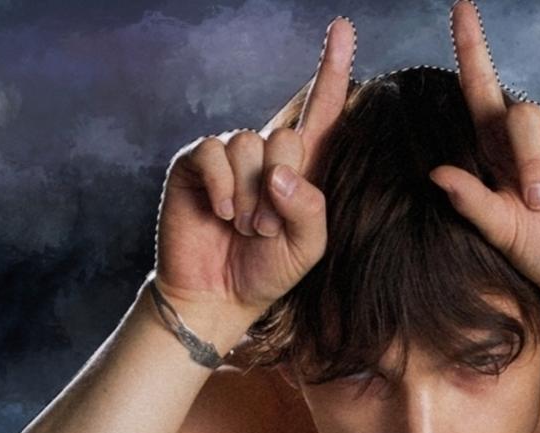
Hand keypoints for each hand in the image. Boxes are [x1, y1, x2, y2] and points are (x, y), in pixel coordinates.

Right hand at [152, 17, 355, 315]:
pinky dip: (221, 186)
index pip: (321, 114)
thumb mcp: (307, 248)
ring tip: (244, 227)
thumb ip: (310, 209)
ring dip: (250, 196)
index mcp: (301, 171)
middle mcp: (266, 155)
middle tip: (265, 228)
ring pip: (249, 144)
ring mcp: (230, 158)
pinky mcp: (196, 164)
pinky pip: (214, 152)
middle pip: (287, 135)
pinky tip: (221, 213)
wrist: (217, 295)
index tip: (343, 29)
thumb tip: (280, 171)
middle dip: (280, 187)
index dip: (332, 71)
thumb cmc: (266, 271)